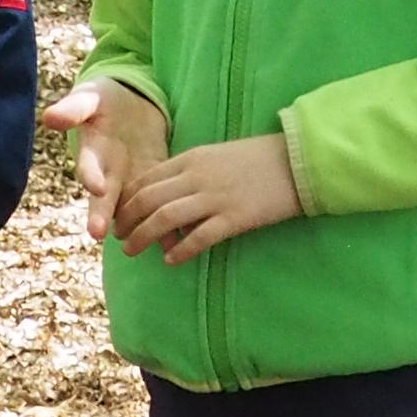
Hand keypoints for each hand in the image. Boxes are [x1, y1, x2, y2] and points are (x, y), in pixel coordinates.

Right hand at [49, 76, 166, 237]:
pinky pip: (157, 203)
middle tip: (98, 233)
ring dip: (137, 226)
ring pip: (129, 208)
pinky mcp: (153, 179)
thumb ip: (74, 108)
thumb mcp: (90, 98)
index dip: (90, 176)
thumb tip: (49, 116)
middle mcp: (107, 173)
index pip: (87, 166)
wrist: (129, 103)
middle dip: (101, 214)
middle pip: (103, 197)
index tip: (95, 187)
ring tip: (148, 243)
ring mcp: (129, 180)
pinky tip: (174, 238)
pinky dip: (163, 221)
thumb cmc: (103, 100)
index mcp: (92, 152)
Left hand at [107, 132, 302, 263]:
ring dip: (143, 237)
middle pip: (148, 200)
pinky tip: (170, 260)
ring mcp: (215, 197)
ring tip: (132, 251)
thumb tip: (169, 193)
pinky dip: (180, 250)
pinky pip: (198, 237)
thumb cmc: (259, 159)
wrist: (297, 161)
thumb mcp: (218, 156)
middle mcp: (197, 176)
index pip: (146, 179)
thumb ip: (192, 171)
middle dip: (127, 220)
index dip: (126, 199)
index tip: (118, 215)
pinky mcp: (234, 217)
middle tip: (119, 236)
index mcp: (192, 158)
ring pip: (165, 219)